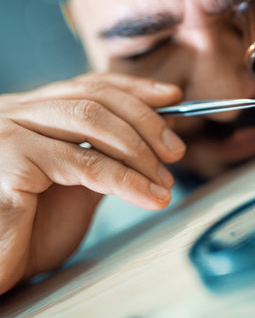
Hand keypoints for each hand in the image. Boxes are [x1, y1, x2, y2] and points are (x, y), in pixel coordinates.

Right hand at [0, 73, 184, 293]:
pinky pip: (84, 163)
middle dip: (146, 121)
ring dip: (140, 151)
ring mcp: (9, 130)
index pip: (90, 85)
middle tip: (176, 151)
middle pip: (94, 98)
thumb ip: (110, 155)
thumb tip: (158, 134)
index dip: (135, 88)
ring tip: (165, 180)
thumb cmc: (31, 231)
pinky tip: (149, 196)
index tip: (173, 97)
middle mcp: (16, 111)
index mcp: (33, 112)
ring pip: (91, 120)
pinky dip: (126, 179)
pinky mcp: (10, 158)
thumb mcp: (81, 186)